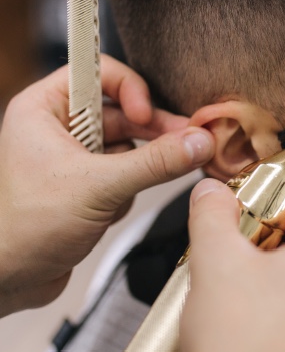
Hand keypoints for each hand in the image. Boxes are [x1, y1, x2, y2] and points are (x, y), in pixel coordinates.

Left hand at [0, 55, 213, 316]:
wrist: (8, 279)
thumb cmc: (25, 227)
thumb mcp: (99, 187)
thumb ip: (155, 162)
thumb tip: (199, 142)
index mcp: (45, 109)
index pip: (98, 72)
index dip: (130, 89)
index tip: (148, 115)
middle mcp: (59, 127)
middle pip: (122, 111)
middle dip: (153, 131)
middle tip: (190, 142)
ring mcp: (75, 157)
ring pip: (129, 144)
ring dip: (140, 166)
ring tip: (139, 186)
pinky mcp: (88, 184)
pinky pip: (126, 172)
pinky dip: (129, 189)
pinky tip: (112, 210)